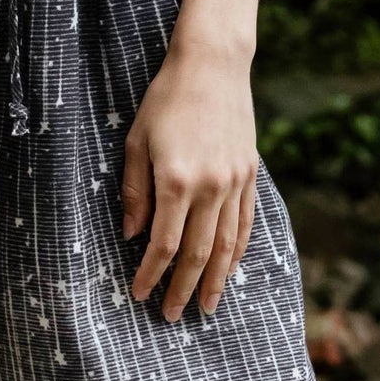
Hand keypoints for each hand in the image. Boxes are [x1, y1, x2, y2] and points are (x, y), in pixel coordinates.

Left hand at [122, 37, 258, 320]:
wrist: (212, 65)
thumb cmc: (165, 99)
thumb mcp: (137, 142)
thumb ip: (134, 191)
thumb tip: (130, 235)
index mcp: (176, 180)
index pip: (163, 244)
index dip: (150, 273)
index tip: (139, 294)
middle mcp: (210, 187)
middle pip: (198, 254)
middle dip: (182, 288)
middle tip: (171, 316)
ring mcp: (234, 181)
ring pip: (227, 245)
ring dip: (216, 280)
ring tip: (207, 307)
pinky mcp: (249, 173)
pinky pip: (245, 222)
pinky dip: (238, 251)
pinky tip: (231, 268)